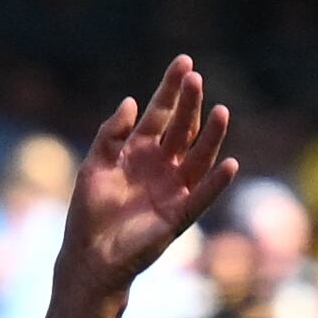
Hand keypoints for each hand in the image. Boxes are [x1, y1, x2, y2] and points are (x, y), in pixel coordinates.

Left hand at [61, 55, 239, 297]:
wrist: (90, 254)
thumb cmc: (89, 210)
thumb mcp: (95, 165)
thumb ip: (111, 134)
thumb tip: (131, 100)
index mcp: (138, 151)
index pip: (159, 114)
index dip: (171, 90)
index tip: (184, 62)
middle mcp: (160, 166)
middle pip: (180, 129)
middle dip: (189, 104)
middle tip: (197, 77)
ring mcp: (172, 189)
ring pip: (197, 157)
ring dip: (210, 136)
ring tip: (221, 111)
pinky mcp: (179, 215)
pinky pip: (202, 196)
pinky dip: (215, 181)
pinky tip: (228, 163)